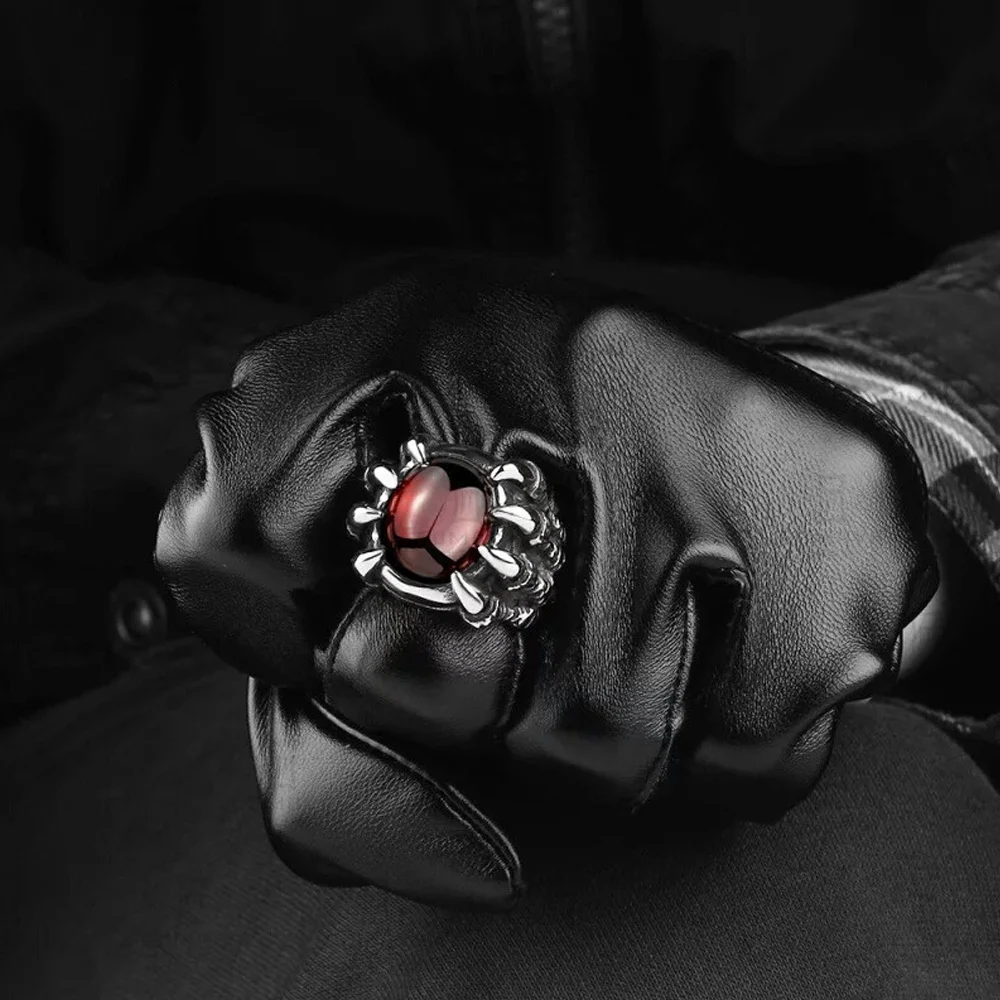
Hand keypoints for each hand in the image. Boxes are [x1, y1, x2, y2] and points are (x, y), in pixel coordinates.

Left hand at [156, 255, 936, 908]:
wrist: (763, 433)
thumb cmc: (545, 505)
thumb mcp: (398, 538)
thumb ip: (317, 697)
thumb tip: (334, 848)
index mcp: (412, 328)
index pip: (227, 545)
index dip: (272, 626)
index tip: (351, 601)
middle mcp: (555, 357)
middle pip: (401, 677)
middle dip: (448, 704)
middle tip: (514, 630)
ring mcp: (703, 443)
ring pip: (583, 747)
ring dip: (587, 741)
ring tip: (629, 638)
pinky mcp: (843, 531)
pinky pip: (734, 765)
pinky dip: (713, 755)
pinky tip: (727, 652)